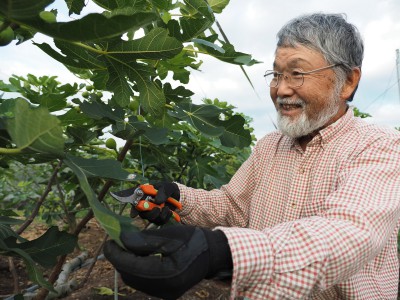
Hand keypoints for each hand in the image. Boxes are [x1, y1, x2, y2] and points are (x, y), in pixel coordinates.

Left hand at [103, 225, 231, 299]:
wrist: (211, 254)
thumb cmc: (192, 240)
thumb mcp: (169, 235)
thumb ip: (143, 240)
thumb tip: (120, 240)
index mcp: (169, 274)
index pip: (132, 267)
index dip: (116, 255)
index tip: (108, 241)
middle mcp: (166, 289)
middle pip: (131, 277)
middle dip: (120, 260)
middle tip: (116, 242)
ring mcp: (166, 294)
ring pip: (135, 281)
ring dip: (127, 265)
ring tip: (126, 247)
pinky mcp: (166, 293)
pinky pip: (143, 283)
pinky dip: (136, 270)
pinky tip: (138, 257)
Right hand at [138, 182, 180, 224]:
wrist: (176, 194)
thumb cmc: (168, 188)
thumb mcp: (166, 187)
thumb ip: (162, 192)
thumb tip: (157, 202)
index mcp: (144, 196)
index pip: (135, 203)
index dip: (134, 210)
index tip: (134, 215)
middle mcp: (146, 205)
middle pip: (143, 215)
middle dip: (151, 213)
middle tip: (158, 208)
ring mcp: (152, 213)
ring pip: (152, 219)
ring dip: (160, 214)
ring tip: (167, 208)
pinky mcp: (158, 218)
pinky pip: (160, 222)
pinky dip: (166, 217)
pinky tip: (169, 211)